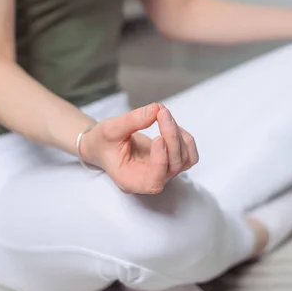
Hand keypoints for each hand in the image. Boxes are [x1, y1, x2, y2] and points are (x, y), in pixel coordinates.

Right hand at [79, 103, 198, 194]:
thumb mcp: (110, 129)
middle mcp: (150, 181)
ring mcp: (163, 173)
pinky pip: (189, 155)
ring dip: (179, 135)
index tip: (158, 137)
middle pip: (173, 166)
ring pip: (185, 160)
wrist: (103, 145)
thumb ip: (132, 121)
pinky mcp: (171, 163)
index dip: (161, 160)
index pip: (154, 180)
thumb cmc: (103, 142)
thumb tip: (156, 109)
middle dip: (171, 138)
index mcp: (130, 180)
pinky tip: (171, 124)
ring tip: (163, 114)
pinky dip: (185, 138)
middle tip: (162, 112)